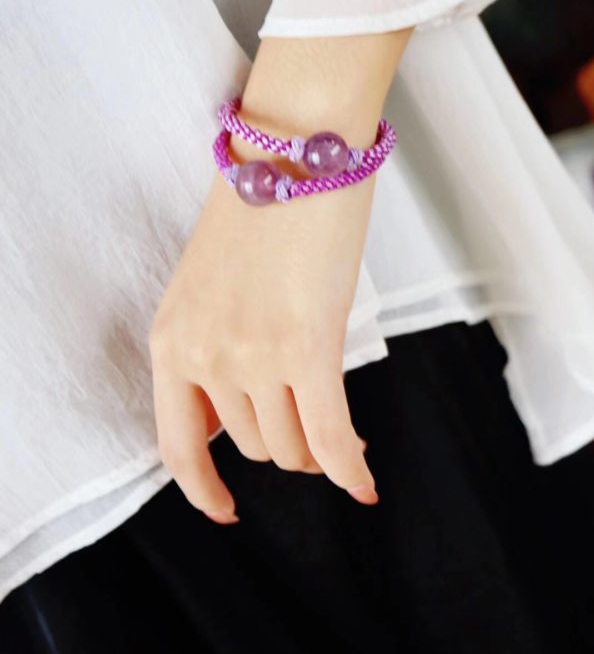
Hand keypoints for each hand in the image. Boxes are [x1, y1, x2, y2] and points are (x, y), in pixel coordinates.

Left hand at [149, 31, 409, 522]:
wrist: (295, 148)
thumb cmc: (260, 206)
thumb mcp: (208, 285)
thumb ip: (211, 349)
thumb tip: (232, 415)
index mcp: (171, 338)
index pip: (178, 443)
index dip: (202, 488)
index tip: (224, 506)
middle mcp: (205, 354)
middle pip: (251, 443)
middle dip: (282, 439)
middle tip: (309, 414)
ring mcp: (255, 355)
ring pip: (291, 445)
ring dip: (313, 445)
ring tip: (336, 423)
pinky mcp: (309, 347)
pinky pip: (330, 438)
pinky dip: (349, 469)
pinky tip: (362, 484)